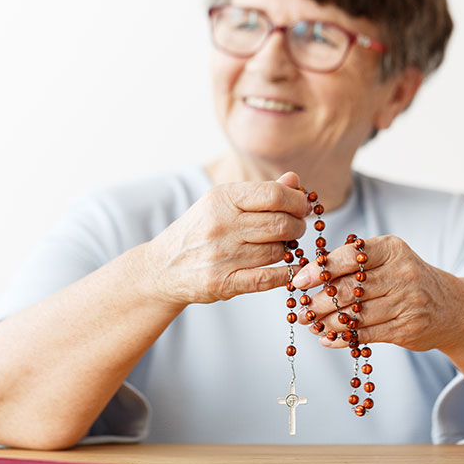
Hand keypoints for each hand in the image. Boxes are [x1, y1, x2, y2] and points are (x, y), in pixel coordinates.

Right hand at [144, 172, 310, 305]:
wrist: (162, 267)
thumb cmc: (198, 231)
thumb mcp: (221, 204)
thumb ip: (259, 192)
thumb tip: (295, 180)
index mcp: (221, 199)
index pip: (274, 195)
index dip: (297, 201)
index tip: (301, 207)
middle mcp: (220, 225)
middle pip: (281, 224)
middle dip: (297, 226)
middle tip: (296, 229)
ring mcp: (221, 256)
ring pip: (278, 251)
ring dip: (286, 250)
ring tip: (278, 246)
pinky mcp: (222, 283)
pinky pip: (268, 278)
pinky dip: (285, 274)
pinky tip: (287, 269)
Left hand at [290, 235, 463, 351]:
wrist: (453, 308)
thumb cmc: (407, 279)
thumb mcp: (388, 259)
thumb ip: (355, 263)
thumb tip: (308, 275)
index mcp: (392, 249)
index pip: (350, 256)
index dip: (320, 269)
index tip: (299, 282)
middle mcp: (402, 273)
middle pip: (349, 289)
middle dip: (318, 301)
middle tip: (300, 310)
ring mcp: (407, 302)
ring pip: (355, 315)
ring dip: (326, 322)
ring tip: (310, 323)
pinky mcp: (407, 328)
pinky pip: (366, 335)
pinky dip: (342, 338)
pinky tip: (326, 338)